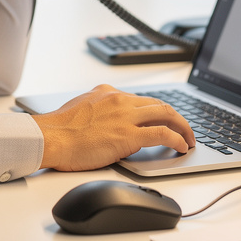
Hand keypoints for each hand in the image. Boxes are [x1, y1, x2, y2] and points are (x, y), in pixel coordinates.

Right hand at [33, 85, 195, 171]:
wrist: (50, 138)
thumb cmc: (59, 130)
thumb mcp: (81, 109)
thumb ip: (99, 112)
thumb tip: (109, 125)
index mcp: (108, 93)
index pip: (141, 99)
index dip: (157, 111)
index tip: (164, 119)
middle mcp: (120, 100)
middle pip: (159, 104)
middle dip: (176, 116)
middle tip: (184, 129)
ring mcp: (125, 116)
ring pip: (166, 114)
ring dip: (183, 127)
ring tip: (189, 139)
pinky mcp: (128, 135)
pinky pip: (162, 134)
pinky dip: (177, 139)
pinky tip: (182, 147)